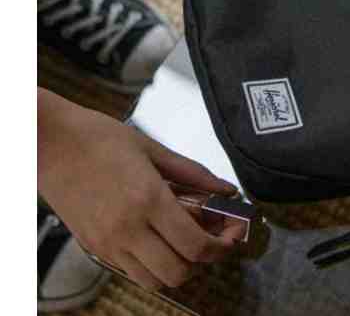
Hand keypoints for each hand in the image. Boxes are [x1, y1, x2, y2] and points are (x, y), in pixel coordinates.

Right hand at [37, 88, 244, 290]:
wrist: (48, 142)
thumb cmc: (96, 138)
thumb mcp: (152, 149)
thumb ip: (193, 173)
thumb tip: (225, 189)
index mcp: (148, 199)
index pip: (196, 245)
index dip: (223, 246)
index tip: (232, 236)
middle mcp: (128, 228)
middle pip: (179, 272)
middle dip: (205, 260)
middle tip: (214, 238)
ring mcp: (107, 242)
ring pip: (155, 280)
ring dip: (178, 266)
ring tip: (186, 240)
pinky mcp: (94, 246)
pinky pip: (132, 272)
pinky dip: (152, 265)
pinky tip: (159, 239)